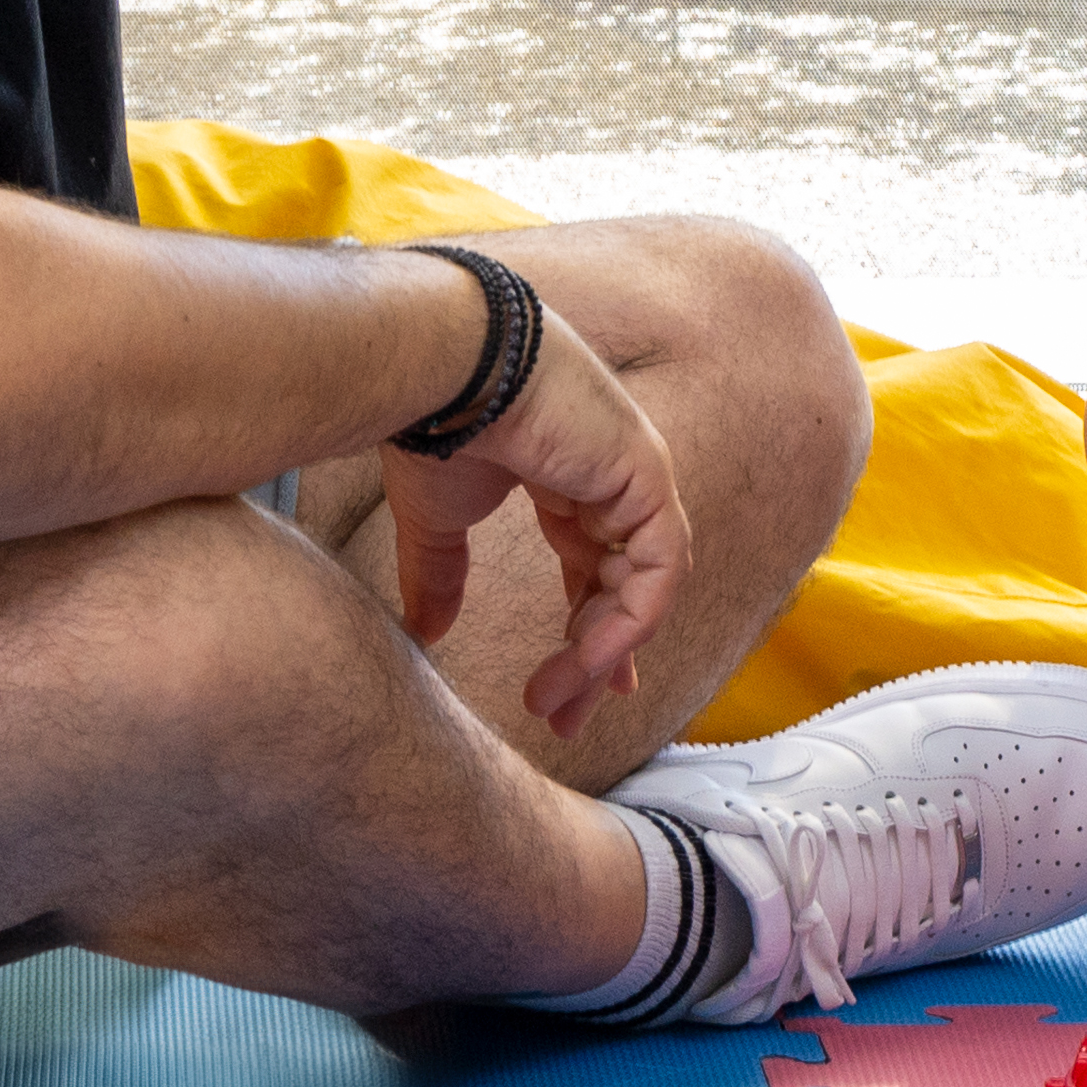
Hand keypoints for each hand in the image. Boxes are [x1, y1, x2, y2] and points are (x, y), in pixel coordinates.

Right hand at [385, 313, 687, 738]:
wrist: (440, 369)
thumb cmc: (435, 425)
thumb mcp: (437, 520)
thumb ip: (441, 574)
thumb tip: (427, 632)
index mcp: (569, 479)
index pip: (598, 567)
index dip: (588, 631)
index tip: (566, 689)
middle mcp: (611, 478)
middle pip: (624, 586)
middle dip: (596, 659)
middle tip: (564, 717)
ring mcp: (637, 474)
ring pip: (646, 588)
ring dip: (605, 654)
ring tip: (555, 702)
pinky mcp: (647, 476)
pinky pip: (659, 571)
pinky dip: (630, 623)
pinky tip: (586, 661)